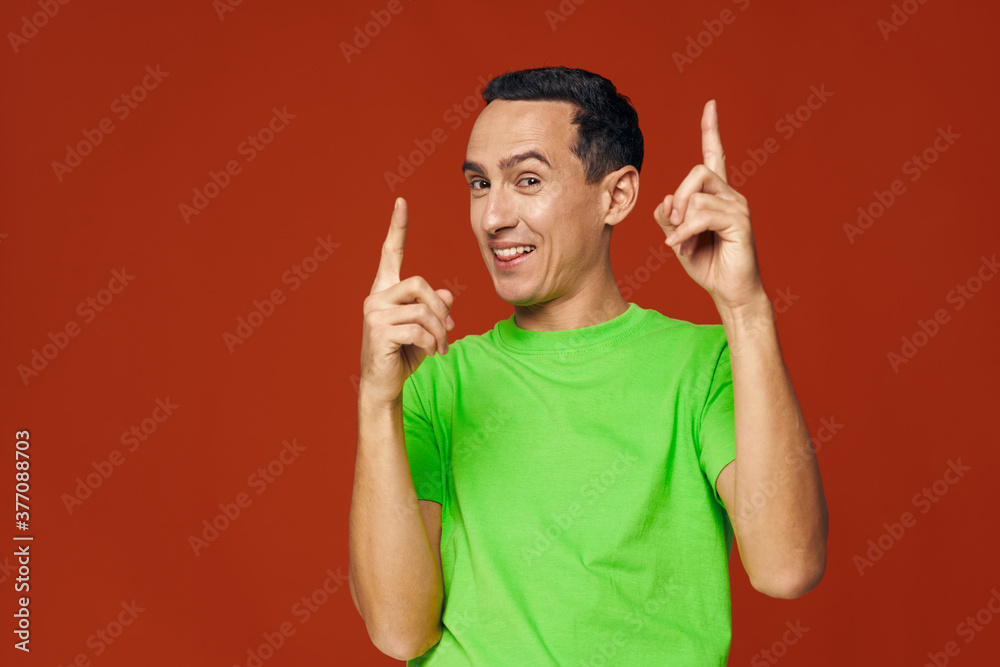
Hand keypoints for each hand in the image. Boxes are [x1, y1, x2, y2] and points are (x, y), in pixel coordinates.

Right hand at [360, 197, 454, 405]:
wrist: (384, 384)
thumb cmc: (403, 354)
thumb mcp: (425, 329)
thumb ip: (434, 309)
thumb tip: (447, 296)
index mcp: (385, 291)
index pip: (391, 253)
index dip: (397, 228)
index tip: (401, 202)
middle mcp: (376, 297)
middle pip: (420, 284)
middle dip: (440, 308)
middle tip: (448, 330)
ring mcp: (374, 313)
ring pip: (423, 310)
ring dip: (440, 331)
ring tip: (441, 347)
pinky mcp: (379, 331)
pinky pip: (419, 329)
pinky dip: (432, 343)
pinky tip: (431, 354)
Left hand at [654, 100, 763, 312]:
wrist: (730, 292)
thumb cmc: (708, 264)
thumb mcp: (679, 238)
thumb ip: (670, 216)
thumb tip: (667, 199)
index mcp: (717, 195)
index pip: (715, 155)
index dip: (711, 130)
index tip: (711, 105)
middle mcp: (731, 195)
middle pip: (698, 172)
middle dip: (679, 196)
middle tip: (673, 224)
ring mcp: (738, 207)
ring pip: (698, 193)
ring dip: (682, 219)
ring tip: (681, 242)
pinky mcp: (740, 222)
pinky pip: (703, 214)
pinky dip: (686, 231)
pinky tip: (679, 247)